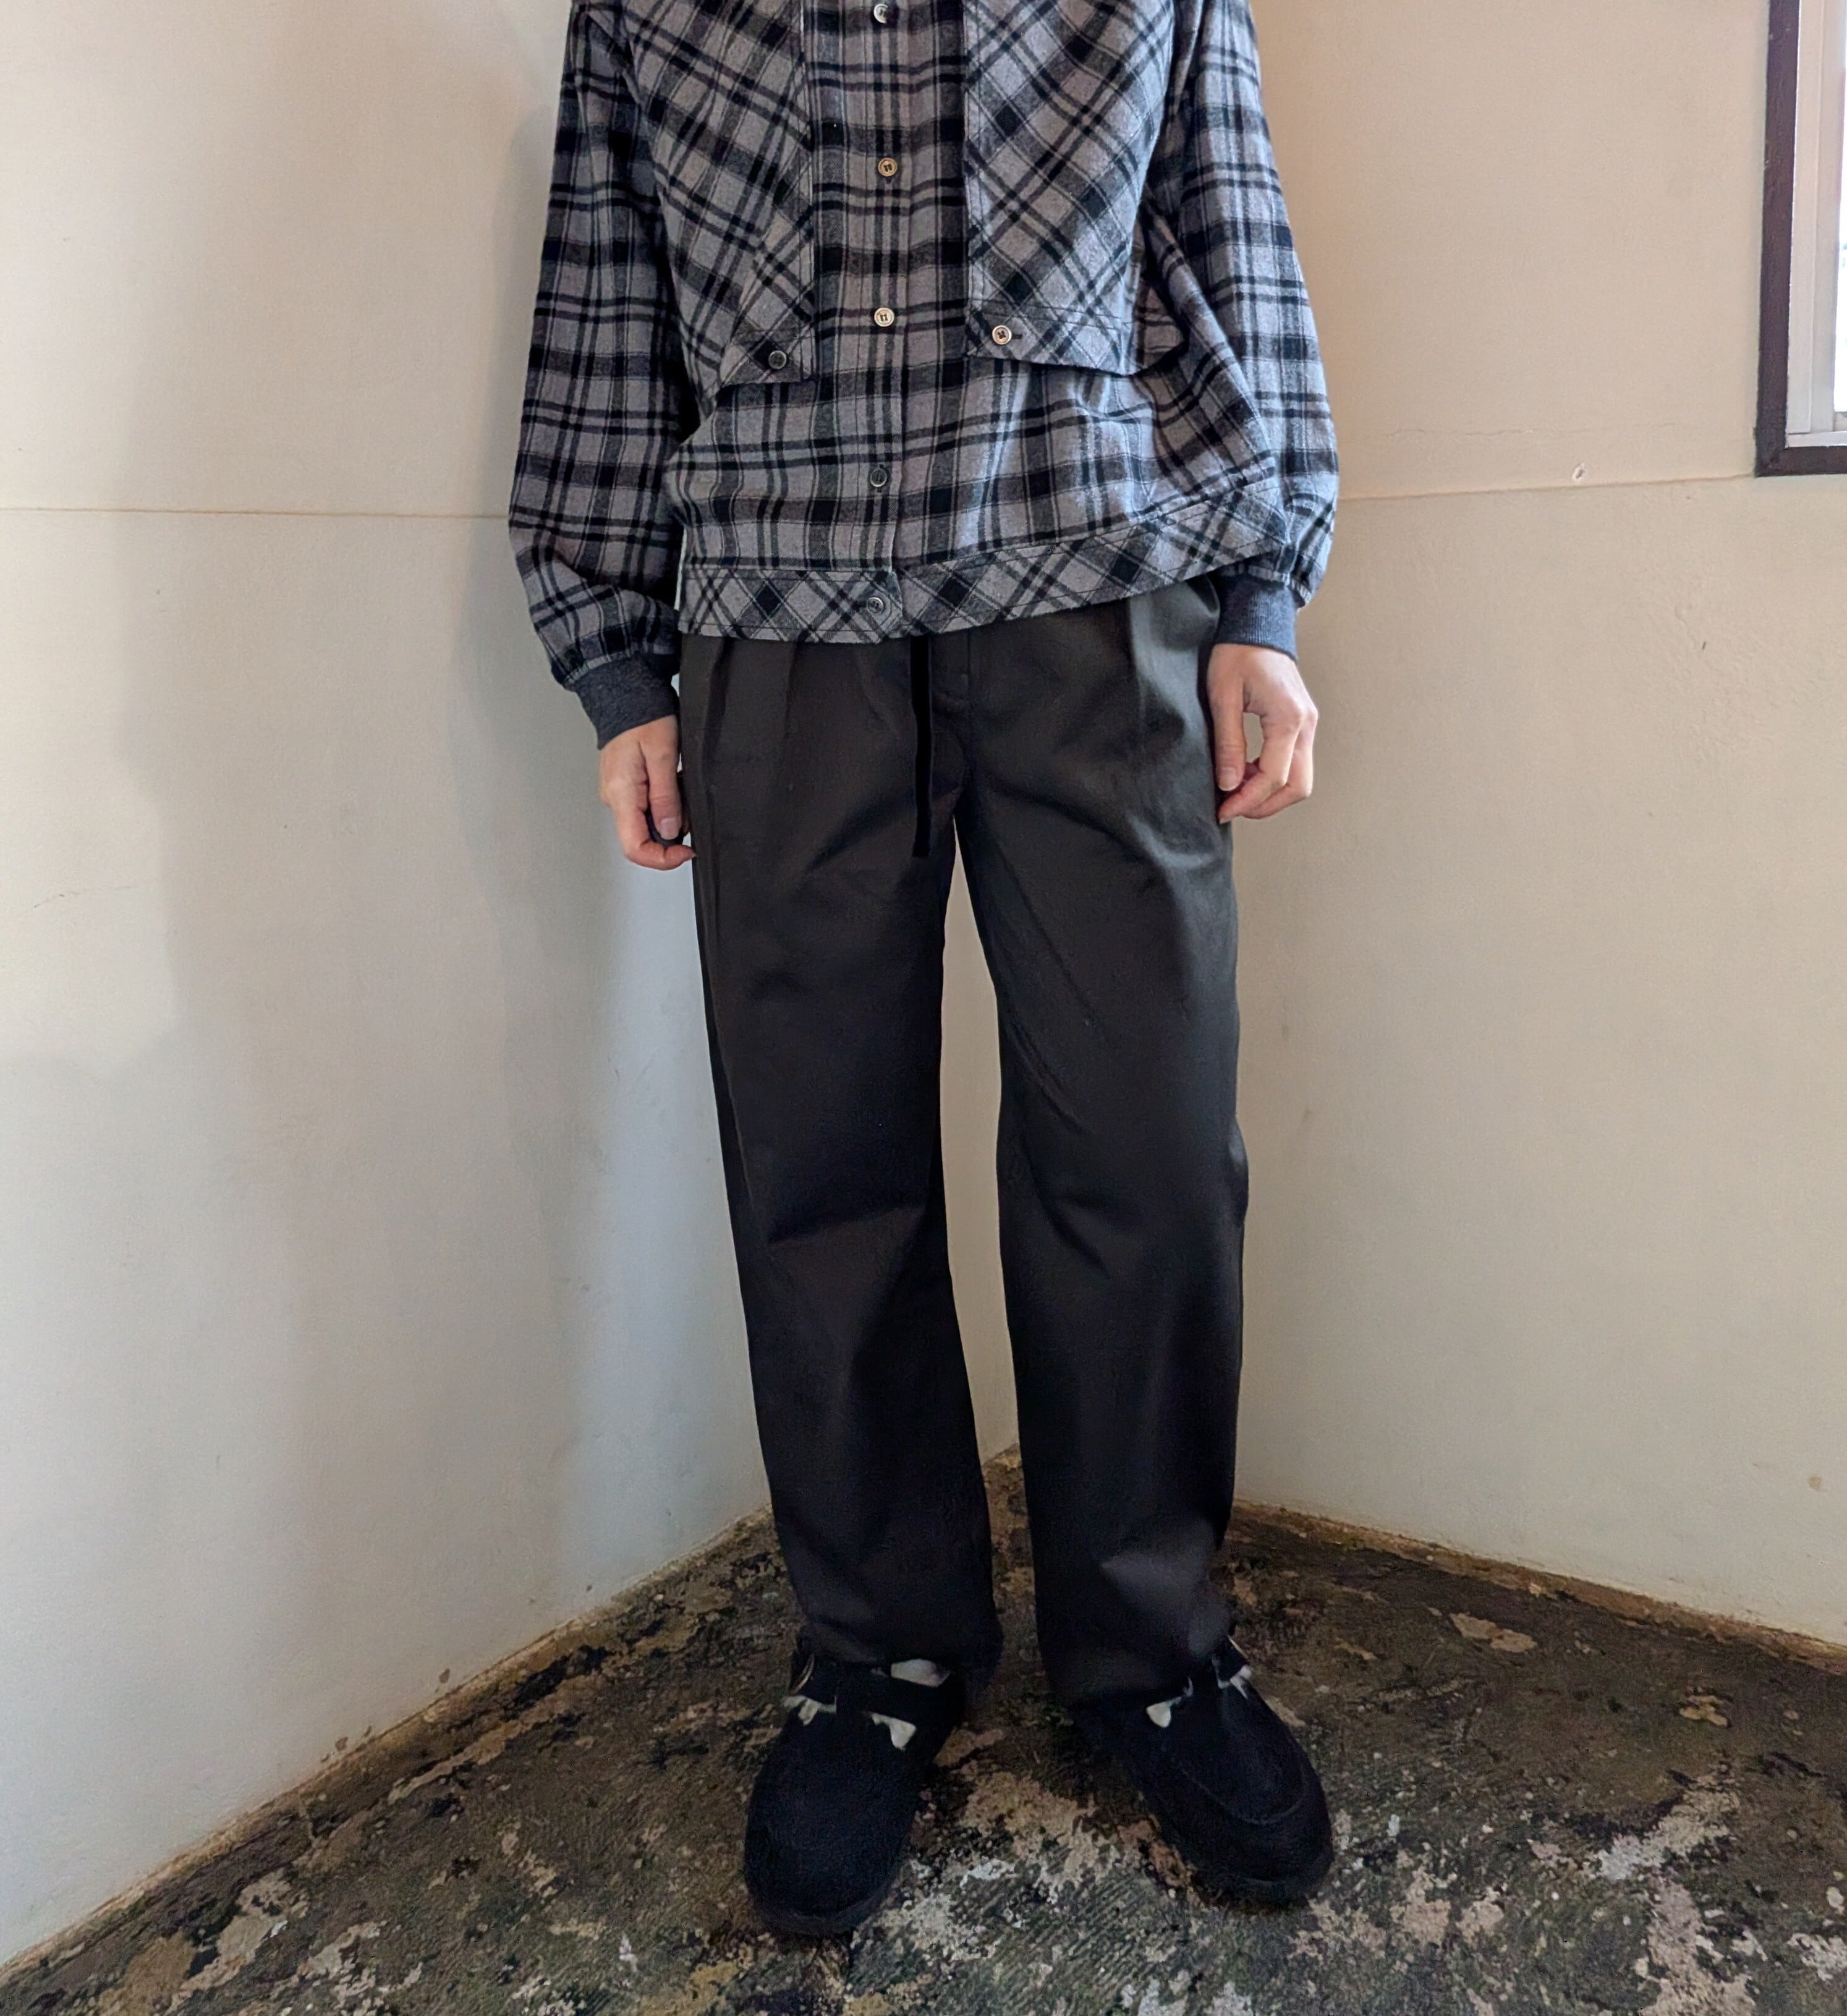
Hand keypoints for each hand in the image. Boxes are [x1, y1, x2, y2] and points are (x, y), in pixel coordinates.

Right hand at [600, 715, 693, 868]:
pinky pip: (646, 808)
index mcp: (621, 793)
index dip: (663, 859)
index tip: (686, 851)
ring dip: (670, 814)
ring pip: (647, 824)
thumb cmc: (643, 716)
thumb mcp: (663, 754)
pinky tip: (670, 781)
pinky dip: (664, 802)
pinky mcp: (625, 788)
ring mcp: (618, 794)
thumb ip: (666, 797)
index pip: (635, 848)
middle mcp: (615, 799)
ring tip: (678, 783)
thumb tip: (670, 831)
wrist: (627, 695)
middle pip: (642, 839)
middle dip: (672, 832)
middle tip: (688, 803)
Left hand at [1207, 642, 1318, 820]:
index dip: (1248, 801)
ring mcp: (1308, 724)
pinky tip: (1245, 772)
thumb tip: (1229, 785)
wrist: (1257, 624)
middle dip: (1265, 805)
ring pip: (1300, 779)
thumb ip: (1228, 743)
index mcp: (1288, 718)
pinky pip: (1295, 763)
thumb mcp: (1223, 697)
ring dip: (1269, 793)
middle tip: (1231, 808)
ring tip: (1235, 789)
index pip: (1274, 777)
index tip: (1223, 809)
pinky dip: (1272, 777)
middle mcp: (1306, 724)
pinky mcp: (1302, 724)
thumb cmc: (1238, 653)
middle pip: (1298, 786)